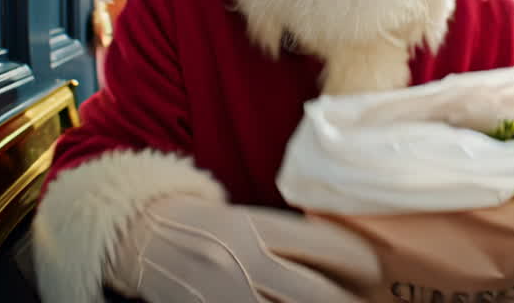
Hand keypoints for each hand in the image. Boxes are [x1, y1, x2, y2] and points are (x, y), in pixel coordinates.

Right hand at [108, 195, 381, 301]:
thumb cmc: (205, 227)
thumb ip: (287, 239)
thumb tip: (345, 260)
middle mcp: (240, 262)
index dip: (359, 263)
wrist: (140, 238)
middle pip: (315, 294)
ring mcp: (223, 293)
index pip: (324, 245)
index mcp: (254, 227)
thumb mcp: (245, 220)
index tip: (373, 272)